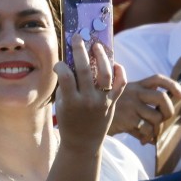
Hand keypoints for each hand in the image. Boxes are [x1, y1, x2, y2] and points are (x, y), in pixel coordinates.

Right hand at [55, 35, 127, 149]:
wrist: (83, 143)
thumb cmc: (69, 121)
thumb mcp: (62, 104)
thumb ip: (66, 84)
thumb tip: (71, 59)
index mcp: (71, 102)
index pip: (66, 76)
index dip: (61, 65)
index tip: (60, 63)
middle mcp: (88, 101)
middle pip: (86, 70)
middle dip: (80, 50)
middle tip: (78, 37)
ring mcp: (102, 102)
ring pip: (105, 74)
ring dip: (102, 56)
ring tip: (97, 46)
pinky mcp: (113, 103)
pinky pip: (120, 84)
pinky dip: (119, 71)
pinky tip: (113, 63)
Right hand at [107, 74, 180, 143]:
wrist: (90, 118)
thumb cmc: (112, 109)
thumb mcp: (123, 97)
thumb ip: (141, 99)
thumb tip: (164, 111)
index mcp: (136, 85)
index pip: (157, 79)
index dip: (173, 85)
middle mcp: (134, 93)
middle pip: (162, 98)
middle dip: (169, 111)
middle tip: (164, 118)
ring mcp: (131, 106)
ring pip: (156, 117)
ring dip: (157, 128)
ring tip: (150, 132)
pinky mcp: (127, 120)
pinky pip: (147, 130)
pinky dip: (148, 137)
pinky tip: (143, 139)